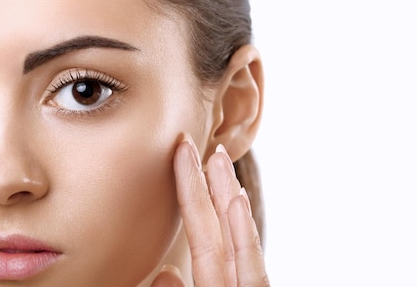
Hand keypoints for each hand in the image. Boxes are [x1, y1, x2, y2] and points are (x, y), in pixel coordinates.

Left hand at [151, 135, 269, 286]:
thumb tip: (166, 271)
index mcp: (215, 281)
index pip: (201, 233)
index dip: (191, 191)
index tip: (181, 155)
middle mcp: (233, 280)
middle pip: (221, 226)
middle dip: (212, 183)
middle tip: (200, 143)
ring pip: (237, 238)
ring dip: (227, 195)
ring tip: (217, 159)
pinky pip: (251, 270)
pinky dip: (244, 236)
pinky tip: (237, 201)